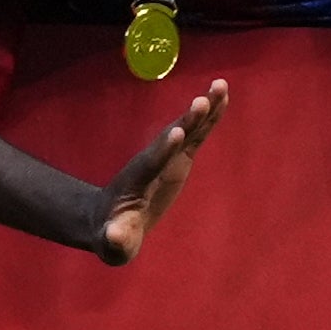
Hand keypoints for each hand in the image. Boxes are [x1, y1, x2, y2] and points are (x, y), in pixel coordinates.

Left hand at [93, 80, 227, 264]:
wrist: (108, 218)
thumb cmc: (112, 235)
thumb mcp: (113, 242)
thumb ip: (114, 239)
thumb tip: (112, 238)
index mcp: (137, 183)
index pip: (152, 164)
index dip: (164, 150)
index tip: (176, 134)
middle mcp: (151, 163)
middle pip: (170, 139)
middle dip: (186, 122)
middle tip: (201, 101)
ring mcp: (166, 158)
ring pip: (186, 130)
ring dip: (202, 110)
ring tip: (219, 87)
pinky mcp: (178, 159)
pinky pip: (196, 135)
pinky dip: (209, 119)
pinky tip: (222, 98)